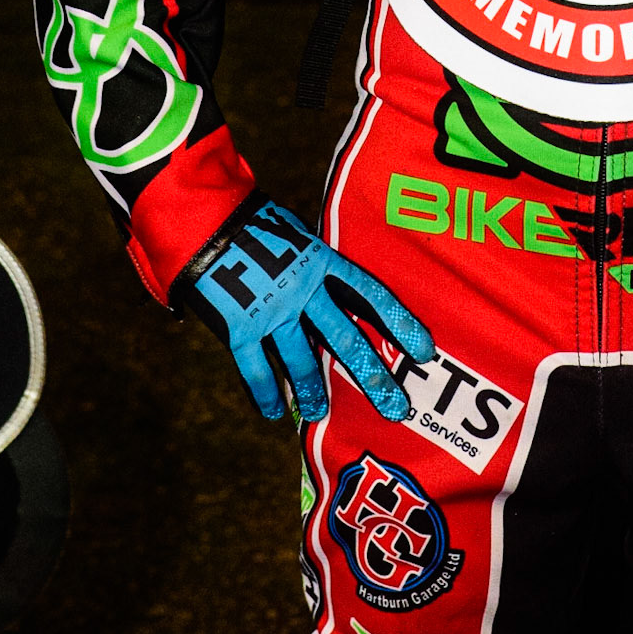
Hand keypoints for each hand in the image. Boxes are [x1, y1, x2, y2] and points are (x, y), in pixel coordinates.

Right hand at [178, 197, 432, 423]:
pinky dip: (266, 394)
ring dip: (313, 391)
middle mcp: (303, 288)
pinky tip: (275, 412)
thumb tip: (342, 295)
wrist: (206, 220)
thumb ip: (319, 268)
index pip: (372, 295)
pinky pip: (256, 369)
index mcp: (323, 261)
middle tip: (395, 408)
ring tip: (321, 413)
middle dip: (372, 377)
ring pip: (302, 361)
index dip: (400, 323)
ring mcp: (271, 309)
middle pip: (345, 338)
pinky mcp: (238, 326)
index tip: (425, 350)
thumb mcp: (299, 237)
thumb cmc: (257, 226)